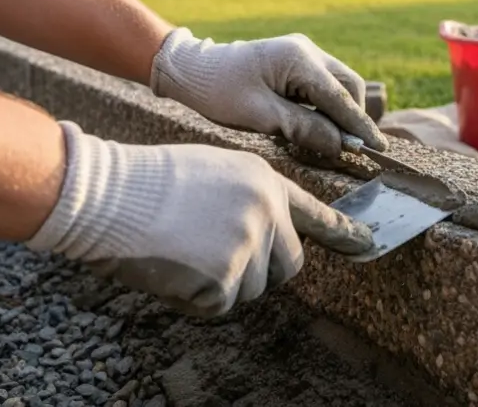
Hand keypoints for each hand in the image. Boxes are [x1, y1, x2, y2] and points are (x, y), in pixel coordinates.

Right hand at [26, 122, 372, 316]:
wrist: (109, 193)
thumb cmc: (148, 181)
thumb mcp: (213, 172)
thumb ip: (248, 200)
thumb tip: (264, 236)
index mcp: (264, 181)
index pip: (314, 214)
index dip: (344, 233)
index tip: (368, 245)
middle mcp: (266, 210)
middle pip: (288, 265)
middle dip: (263, 272)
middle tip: (221, 260)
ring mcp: (249, 243)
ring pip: (253, 289)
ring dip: (222, 284)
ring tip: (184, 250)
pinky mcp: (227, 276)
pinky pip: (220, 304)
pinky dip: (196, 297)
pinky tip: (173, 266)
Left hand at [149, 28, 387, 157]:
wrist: (190, 69)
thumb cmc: (218, 91)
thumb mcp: (260, 116)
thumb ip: (304, 128)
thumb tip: (340, 145)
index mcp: (298, 59)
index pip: (340, 97)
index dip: (360, 125)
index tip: (378, 148)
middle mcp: (306, 51)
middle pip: (348, 85)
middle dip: (354, 116)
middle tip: (357, 149)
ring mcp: (302, 54)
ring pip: (338, 84)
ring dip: (341, 112)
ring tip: (339, 142)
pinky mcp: (294, 63)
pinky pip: (322, 85)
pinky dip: (327, 106)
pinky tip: (320, 128)